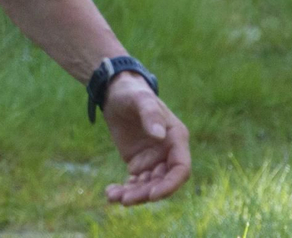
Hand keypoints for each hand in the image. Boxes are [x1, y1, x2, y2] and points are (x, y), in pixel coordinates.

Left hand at [101, 73, 191, 204]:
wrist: (115, 93)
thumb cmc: (132, 93)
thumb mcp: (140, 99)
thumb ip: (150, 114)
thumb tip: (159, 135)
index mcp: (176, 139)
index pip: (181, 169)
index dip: (169, 184)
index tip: (151, 195)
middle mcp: (168, 153)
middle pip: (162, 182)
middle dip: (145, 193)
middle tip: (125, 199)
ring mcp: (153, 160)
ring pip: (148, 185)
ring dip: (133, 195)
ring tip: (113, 197)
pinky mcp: (137, 163)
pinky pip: (134, 182)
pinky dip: (124, 189)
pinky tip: (110, 193)